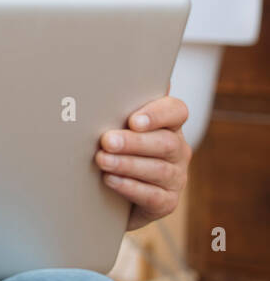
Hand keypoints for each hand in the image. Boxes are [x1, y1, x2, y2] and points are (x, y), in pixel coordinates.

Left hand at [95, 95, 190, 230]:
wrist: (110, 195)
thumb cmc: (113, 150)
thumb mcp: (115, 126)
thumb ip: (118, 106)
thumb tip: (106, 78)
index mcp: (168, 125)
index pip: (176, 111)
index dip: (158, 114)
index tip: (133, 120)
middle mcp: (177, 149)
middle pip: (165, 142)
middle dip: (134, 142)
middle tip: (107, 141)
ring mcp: (175, 177)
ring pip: (158, 169)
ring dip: (127, 164)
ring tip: (102, 160)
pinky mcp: (167, 202)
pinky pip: (153, 195)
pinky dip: (130, 187)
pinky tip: (111, 180)